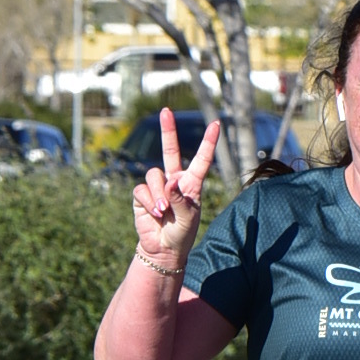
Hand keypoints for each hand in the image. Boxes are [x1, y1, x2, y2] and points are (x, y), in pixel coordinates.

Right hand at [131, 105, 220, 272]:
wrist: (163, 248)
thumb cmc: (181, 233)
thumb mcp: (188, 218)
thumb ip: (180, 199)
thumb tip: (169, 182)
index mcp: (192, 184)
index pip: (201, 160)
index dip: (208, 142)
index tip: (216, 124)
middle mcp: (174, 180)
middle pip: (170, 150)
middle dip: (167, 130)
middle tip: (166, 111)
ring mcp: (157, 185)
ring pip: (154, 175)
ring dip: (159, 194)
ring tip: (164, 212)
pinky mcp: (142, 194)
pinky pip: (142, 189)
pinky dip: (149, 202)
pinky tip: (155, 214)